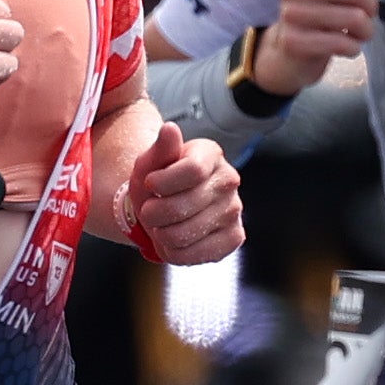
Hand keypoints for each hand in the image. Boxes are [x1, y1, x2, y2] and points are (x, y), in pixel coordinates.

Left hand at [127, 125, 244, 265]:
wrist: (164, 208)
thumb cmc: (157, 182)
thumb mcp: (150, 162)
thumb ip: (160, 148)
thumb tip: (170, 129)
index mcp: (210, 154)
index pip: (192, 171)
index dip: (163, 183)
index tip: (150, 184)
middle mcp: (229, 180)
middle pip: (183, 206)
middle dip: (153, 213)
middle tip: (150, 211)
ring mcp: (234, 210)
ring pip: (184, 234)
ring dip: (161, 234)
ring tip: (161, 226)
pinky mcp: (234, 237)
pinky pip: (196, 254)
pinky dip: (174, 252)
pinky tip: (173, 241)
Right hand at [253, 0, 384, 90]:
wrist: (292, 47)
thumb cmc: (324, 2)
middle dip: (372, 7)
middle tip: (363, 13)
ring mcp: (291, 13)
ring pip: (355, 19)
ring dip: (366, 30)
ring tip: (358, 31)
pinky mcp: (295, 42)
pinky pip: (343, 44)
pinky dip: (353, 47)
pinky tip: (346, 45)